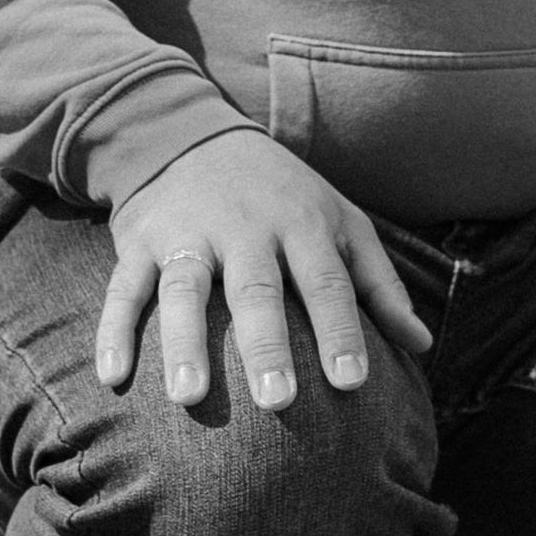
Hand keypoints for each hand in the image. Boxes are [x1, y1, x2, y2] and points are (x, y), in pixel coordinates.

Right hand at [100, 135, 432, 409]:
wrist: (190, 133)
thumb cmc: (284, 194)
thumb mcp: (341, 221)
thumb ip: (380, 285)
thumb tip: (423, 346)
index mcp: (302, 224)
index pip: (327, 284)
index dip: (341, 332)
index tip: (354, 384)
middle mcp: (245, 228)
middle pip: (257, 290)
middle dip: (266, 346)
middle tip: (278, 402)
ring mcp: (187, 234)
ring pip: (184, 291)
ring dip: (184, 344)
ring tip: (189, 397)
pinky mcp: (138, 242)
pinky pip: (123, 288)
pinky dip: (113, 330)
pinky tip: (113, 376)